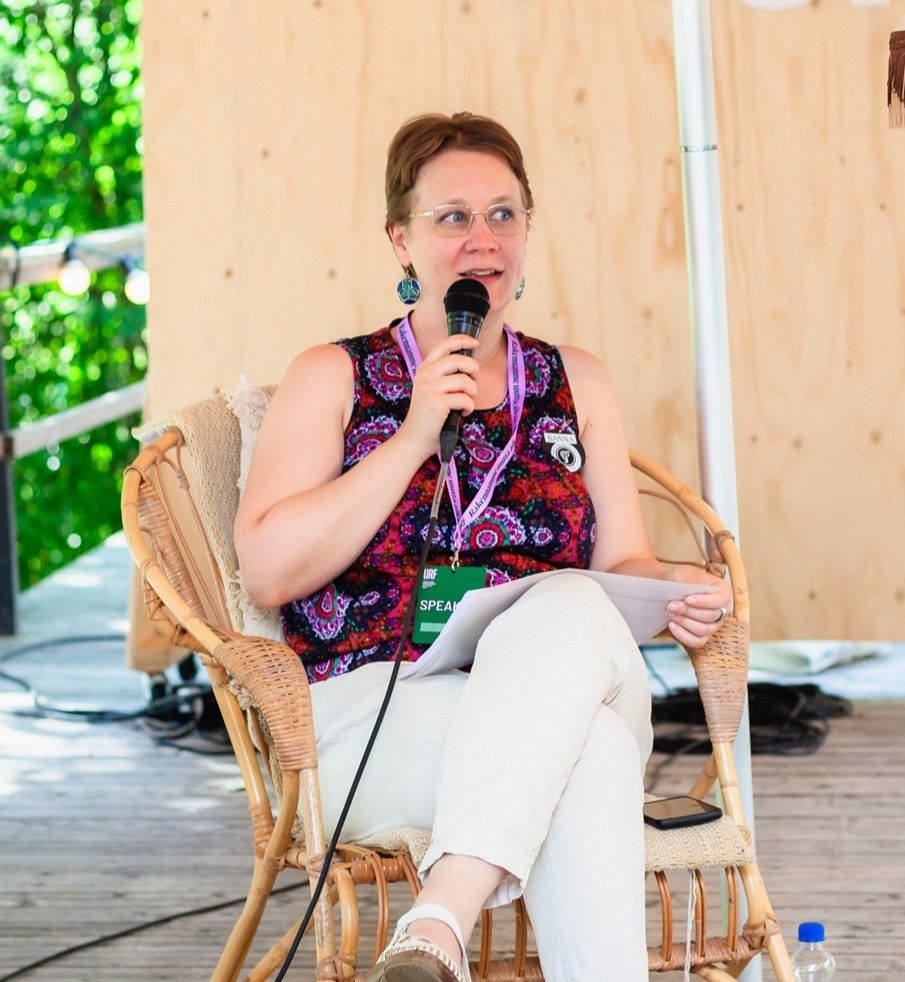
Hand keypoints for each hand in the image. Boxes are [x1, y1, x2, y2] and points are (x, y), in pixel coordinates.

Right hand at [397, 334, 479, 458]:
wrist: (414, 439)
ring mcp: (430, 388)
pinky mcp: (437, 402)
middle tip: (473, 380)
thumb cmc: (428, 416)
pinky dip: (469, 407)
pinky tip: (463, 413)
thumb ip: (445, 376)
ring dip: (472, 392)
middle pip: (458, 360)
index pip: (443, 345)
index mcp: (424, 369)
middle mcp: (425, 375)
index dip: (462, 340)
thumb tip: (470, 366)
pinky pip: (465, 399)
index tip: (474, 343)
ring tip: (467, 401)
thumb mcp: (431, 389)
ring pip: (464, 380)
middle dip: (473, 369)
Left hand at [663, 565, 732, 649]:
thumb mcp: (684, 573)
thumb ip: (690, 583)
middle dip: (688, 611)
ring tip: (669, 612)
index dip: (704, 602)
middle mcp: (723, 610)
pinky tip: (672, 625)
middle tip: (671, 605)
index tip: (687, 599)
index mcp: (724, 592)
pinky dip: (683, 635)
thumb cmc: (680, 578)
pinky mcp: (702, 636)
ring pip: (703, 630)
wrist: (670, 586)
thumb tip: (690, 595)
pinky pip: (696, 642)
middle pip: (710, 617)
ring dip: (684, 622)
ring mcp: (714, 625)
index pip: (720, 601)